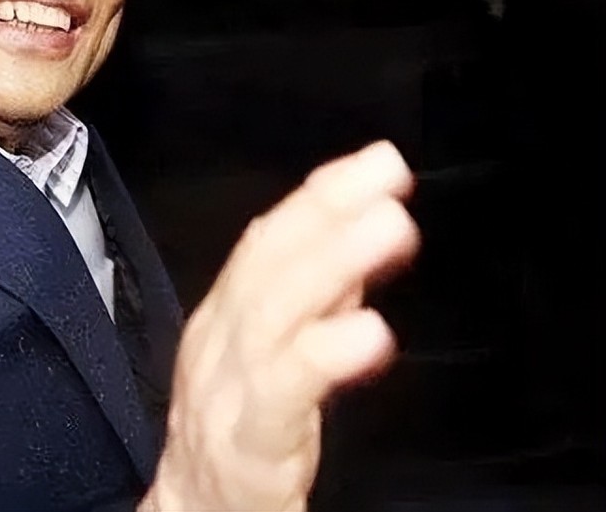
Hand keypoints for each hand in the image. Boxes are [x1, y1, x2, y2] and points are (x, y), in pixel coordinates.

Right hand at [141, 141, 418, 511]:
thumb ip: (314, 300)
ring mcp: (225, 392)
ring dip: (331, 261)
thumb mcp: (272, 356)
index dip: (319, 196)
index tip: (376, 161)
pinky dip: (324, 354)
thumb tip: (356, 234)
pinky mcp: (247, 446)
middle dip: (325, 212)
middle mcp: (218, 343)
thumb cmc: (236, 434)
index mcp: (226, 318)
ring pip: (270, 314)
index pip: (265, 242)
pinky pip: (281, 395)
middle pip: (263, 264)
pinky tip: (370, 332)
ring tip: (388, 227)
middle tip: (388, 176)